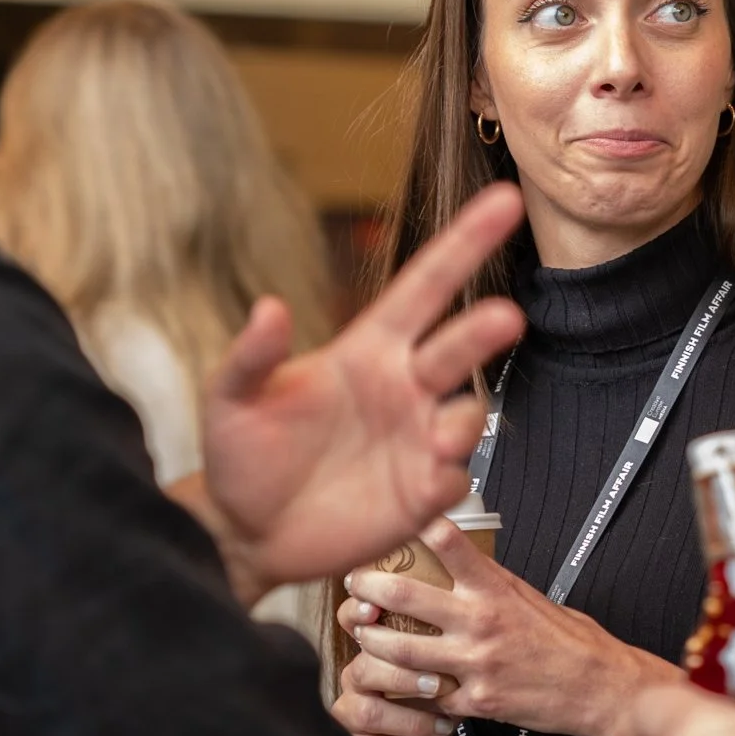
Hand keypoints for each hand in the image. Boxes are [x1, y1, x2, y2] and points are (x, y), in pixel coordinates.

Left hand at [190, 186, 524, 602]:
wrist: (244, 533)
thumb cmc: (240, 455)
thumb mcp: (229, 397)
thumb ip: (250, 354)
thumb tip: (269, 307)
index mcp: (366, 350)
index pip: (425, 287)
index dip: (464, 243)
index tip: (503, 202)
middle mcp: (402, 388)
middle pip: (458, 347)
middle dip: (483, 331)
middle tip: (504, 318)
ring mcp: (416, 441)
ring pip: (468, 416)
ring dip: (464, 420)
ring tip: (441, 434)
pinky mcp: (421, 494)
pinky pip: (455, 478)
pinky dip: (451, 476)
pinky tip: (429, 480)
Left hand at [339, 519, 682, 735]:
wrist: (601, 688)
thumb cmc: (572, 642)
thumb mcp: (533, 598)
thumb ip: (493, 585)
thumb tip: (463, 569)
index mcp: (496, 589)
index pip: (447, 544)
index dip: (413, 527)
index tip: (391, 521)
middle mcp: (480, 623)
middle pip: (403, 599)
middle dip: (366, 589)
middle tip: (353, 584)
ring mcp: (475, 665)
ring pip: (399, 652)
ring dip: (371, 644)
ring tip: (362, 636)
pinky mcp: (475, 701)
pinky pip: (426, 696)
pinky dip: (409, 691)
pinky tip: (398, 685)